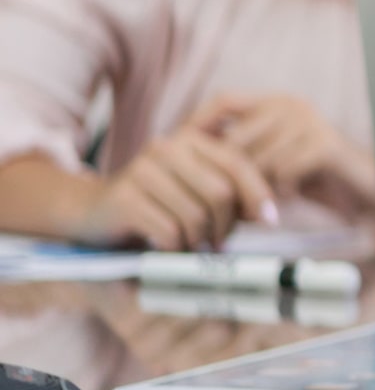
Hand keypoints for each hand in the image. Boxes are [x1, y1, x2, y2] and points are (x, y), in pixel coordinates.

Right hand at [77, 117, 279, 250]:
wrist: (90, 210)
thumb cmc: (154, 203)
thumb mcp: (194, 191)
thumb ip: (229, 195)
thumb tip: (268, 216)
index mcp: (189, 140)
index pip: (237, 165)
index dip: (258, 195)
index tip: (270, 222)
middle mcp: (166, 148)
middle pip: (220, 192)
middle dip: (226, 226)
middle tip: (220, 244)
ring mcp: (142, 171)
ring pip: (195, 215)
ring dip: (200, 242)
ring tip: (192, 248)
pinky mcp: (124, 198)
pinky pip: (169, 231)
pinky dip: (176, 248)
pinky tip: (169, 249)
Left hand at [201, 93, 374, 216]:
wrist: (372, 191)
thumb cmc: (317, 180)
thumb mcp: (274, 163)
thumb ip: (242, 156)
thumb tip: (187, 160)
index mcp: (276, 104)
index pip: (224, 99)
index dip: (198, 122)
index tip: (179, 150)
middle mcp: (291, 104)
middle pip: (235, 140)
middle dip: (229, 177)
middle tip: (228, 204)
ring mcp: (309, 121)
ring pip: (257, 161)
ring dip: (258, 189)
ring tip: (265, 203)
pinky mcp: (324, 143)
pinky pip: (282, 172)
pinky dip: (283, 192)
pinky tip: (293, 197)